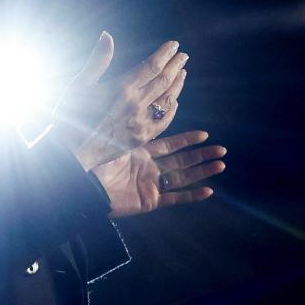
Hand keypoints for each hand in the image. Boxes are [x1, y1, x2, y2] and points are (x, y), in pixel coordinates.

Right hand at [51, 32, 188, 170]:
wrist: (72, 151)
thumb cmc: (70, 114)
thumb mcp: (80, 83)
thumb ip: (98, 59)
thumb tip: (106, 35)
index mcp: (121, 88)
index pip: (151, 66)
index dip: (165, 54)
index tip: (174, 45)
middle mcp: (136, 104)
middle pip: (164, 80)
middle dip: (175, 65)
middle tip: (183, 55)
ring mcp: (141, 122)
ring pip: (168, 99)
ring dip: (178, 84)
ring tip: (182, 72)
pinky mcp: (142, 137)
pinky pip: (164, 121)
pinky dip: (172, 109)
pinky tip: (174, 101)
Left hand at [91, 130, 225, 218]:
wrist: (83, 186)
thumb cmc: (94, 161)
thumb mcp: (114, 140)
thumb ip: (128, 128)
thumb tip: (134, 103)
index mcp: (140, 152)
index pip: (169, 144)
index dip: (187, 139)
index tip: (204, 134)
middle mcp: (148, 168)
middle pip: (181, 160)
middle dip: (201, 155)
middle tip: (221, 149)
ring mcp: (150, 185)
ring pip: (182, 177)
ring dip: (202, 172)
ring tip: (221, 165)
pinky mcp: (149, 201)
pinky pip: (174, 198)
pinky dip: (191, 196)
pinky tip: (209, 191)